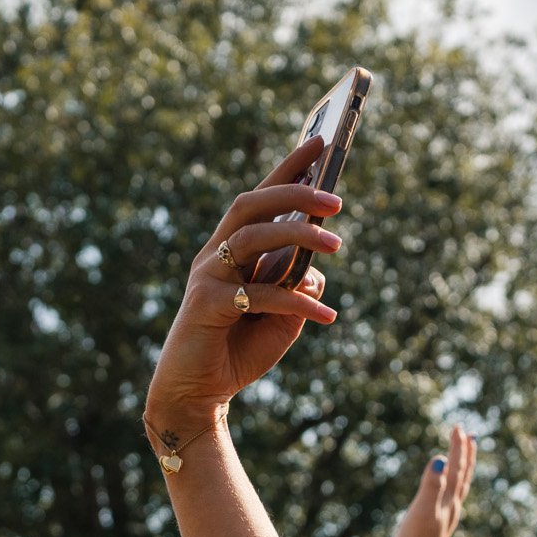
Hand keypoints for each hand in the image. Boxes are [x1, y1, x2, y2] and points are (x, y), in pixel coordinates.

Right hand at [142, 139, 342, 451]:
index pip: (260, 197)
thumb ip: (297, 286)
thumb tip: (317, 266)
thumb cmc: (239, 350)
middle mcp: (214, 255)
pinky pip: (258, 294)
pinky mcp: (206, 305)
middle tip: (336, 200)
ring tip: (337, 246)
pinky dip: (295, 301)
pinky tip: (326, 314)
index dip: (287, 168)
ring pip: (251, 237)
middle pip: (251, 205)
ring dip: (297, 236)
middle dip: (294, 193)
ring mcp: (207, 277)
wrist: (199, 395)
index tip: (320, 141)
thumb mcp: (282, 317)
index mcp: (231, 250)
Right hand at [390, 425, 476, 536]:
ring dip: (461, 468)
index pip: (456, 468)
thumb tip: (440, 460)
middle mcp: (451, 507)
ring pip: (458, 488)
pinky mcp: (437, 527)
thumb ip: (431, 485)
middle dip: (465, 454)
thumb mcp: (421, 511)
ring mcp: (445, 518)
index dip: (457, 447)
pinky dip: (451, 487)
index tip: (458, 427)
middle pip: (463, 475)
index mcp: (449, 501)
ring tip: (462, 456)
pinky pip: (449, 500)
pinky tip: (446, 490)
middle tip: (468, 433)